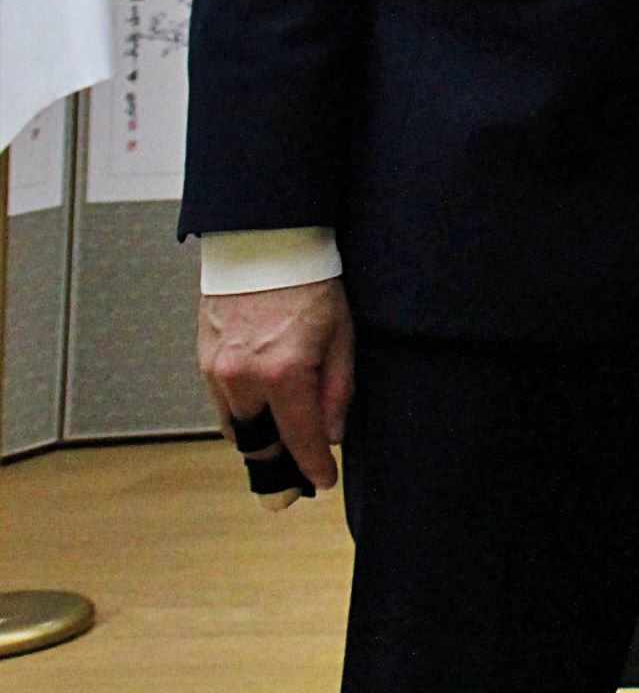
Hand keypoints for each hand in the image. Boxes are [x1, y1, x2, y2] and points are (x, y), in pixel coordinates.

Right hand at [197, 277, 351, 497]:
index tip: (323, 483)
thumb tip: (332, 434)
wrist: (264, 245)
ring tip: (281, 450)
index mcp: (284, 374)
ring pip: (235, 428)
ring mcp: (218, 371)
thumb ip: (338, 389)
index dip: (313, 465)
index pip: (300, 437)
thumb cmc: (312, 285)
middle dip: (278, 466)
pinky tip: (261, 414)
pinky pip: (222, 404)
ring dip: (258, 441)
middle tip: (293, 486)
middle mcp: (244, 380)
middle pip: (258, 444)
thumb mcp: (342, 334)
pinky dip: (242, 415)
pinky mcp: (204, 361)